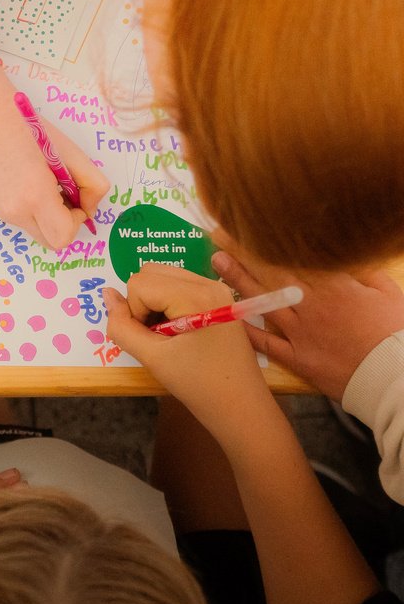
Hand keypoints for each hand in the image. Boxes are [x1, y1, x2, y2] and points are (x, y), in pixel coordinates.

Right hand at [0, 112, 109, 250]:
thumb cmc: (34, 132)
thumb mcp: (73, 154)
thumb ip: (93, 186)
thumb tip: (89, 210)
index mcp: (36, 195)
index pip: (63, 237)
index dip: (76, 222)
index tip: (74, 199)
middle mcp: (15, 210)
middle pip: (51, 242)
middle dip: (63, 224)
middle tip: (62, 195)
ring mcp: (1, 212)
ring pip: (36, 231)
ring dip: (47, 217)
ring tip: (42, 185)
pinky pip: (22, 221)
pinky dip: (31, 210)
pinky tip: (26, 184)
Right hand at [104, 267, 275, 446]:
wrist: (241, 408)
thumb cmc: (197, 385)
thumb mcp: (152, 358)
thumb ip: (122, 326)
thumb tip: (107, 295)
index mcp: (195, 296)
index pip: (139, 284)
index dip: (135, 312)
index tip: (150, 341)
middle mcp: (208, 283)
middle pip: (151, 272)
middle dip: (142, 301)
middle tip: (155, 335)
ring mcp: (217, 288)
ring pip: (163, 276)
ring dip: (154, 301)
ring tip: (166, 334)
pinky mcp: (219, 297)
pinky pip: (179, 284)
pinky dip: (168, 302)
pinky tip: (178, 330)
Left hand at [212, 245, 403, 399]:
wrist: (398, 381)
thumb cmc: (398, 334)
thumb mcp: (388, 294)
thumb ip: (362, 272)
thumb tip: (342, 255)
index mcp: (334, 288)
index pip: (295, 257)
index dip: (270, 239)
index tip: (250, 223)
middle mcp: (311, 308)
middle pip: (272, 274)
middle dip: (245, 252)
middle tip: (220, 235)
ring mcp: (302, 334)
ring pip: (264, 302)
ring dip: (238, 280)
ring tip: (217, 261)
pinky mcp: (299, 359)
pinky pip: (267, 344)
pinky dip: (247, 330)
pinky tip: (228, 314)